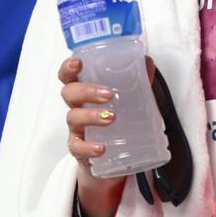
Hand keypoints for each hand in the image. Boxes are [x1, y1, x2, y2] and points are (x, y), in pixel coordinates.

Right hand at [59, 55, 135, 216]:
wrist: (113, 156)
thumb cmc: (117, 117)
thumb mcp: (128, 97)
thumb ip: (137, 79)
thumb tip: (147, 61)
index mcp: (84, 90)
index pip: (69, 75)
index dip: (68, 67)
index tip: (78, 62)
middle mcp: (76, 107)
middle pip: (69, 93)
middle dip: (87, 91)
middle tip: (108, 94)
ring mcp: (76, 128)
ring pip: (74, 118)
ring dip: (92, 116)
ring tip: (112, 117)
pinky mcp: (80, 149)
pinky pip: (78, 148)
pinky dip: (89, 147)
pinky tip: (101, 147)